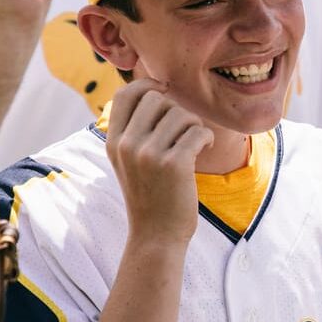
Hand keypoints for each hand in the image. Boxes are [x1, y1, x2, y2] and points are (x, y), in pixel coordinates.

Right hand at [105, 79, 211, 242]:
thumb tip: (155, 89)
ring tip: (194, 144)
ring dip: (194, 126)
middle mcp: (127, 145)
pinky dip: (207, 138)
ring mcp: (149, 155)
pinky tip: (204, 149)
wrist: (156, 235)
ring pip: (181, 114)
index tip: (164, 91)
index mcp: (114, 142)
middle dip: (176, 110)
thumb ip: (134, 130)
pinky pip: (198, 131)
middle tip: (183, 132)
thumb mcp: (129, 161)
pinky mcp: (175, 164)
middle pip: (157, 99)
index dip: (147, 85)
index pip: (125, 94)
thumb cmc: (150, 195)